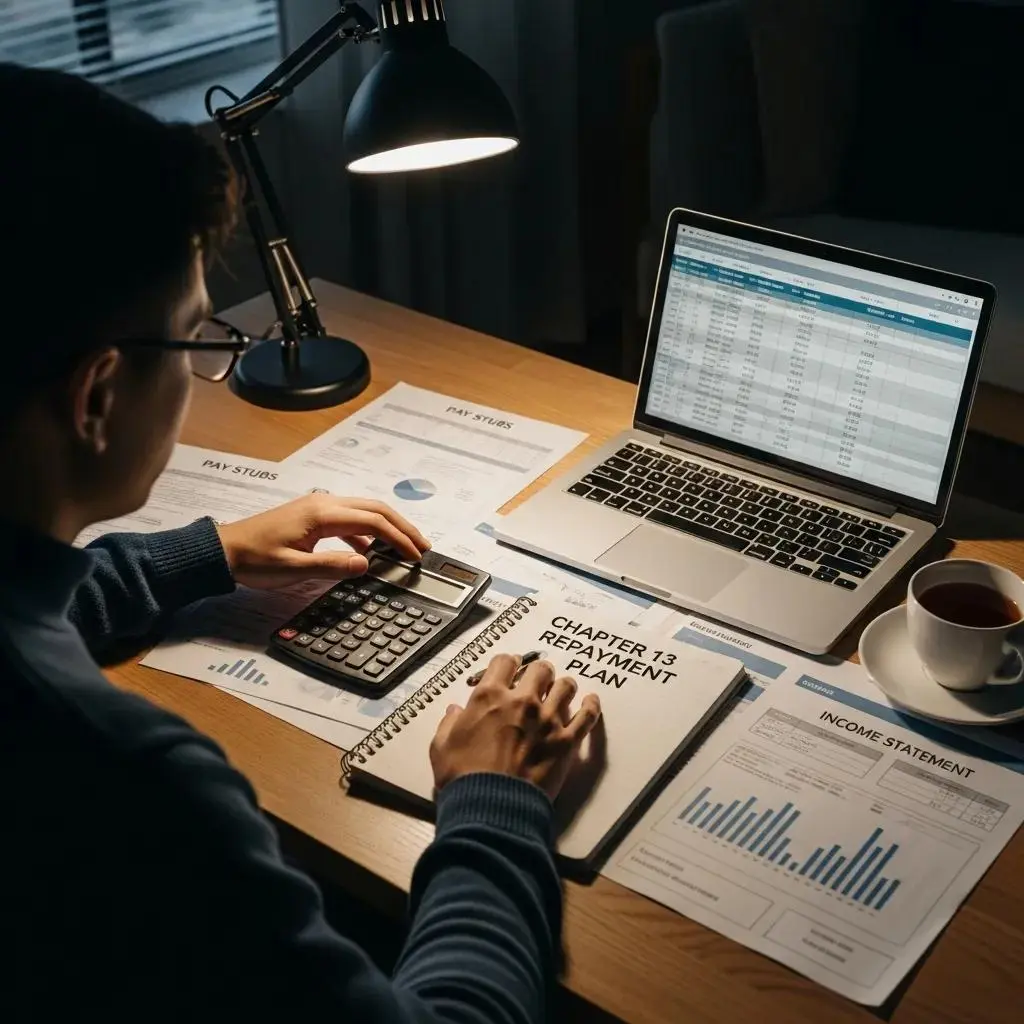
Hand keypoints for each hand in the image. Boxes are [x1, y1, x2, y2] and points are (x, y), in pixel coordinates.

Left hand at [216, 494, 429, 589]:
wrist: (224, 551)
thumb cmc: (254, 560)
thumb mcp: (294, 568)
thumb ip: (333, 565)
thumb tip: (367, 563)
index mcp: (322, 513)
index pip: (373, 522)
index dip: (398, 538)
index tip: (414, 555)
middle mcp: (323, 504)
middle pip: (375, 509)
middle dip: (402, 526)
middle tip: (422, 546)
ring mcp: (318, 508)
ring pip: (364, 511)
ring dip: (387, 527)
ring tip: (404, 547)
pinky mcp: (312, 516)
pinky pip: (349, 520)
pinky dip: (367, 533)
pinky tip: (369, 552)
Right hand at [430, 654, 601, 801]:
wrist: (490, 807)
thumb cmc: (462, 777)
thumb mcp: (441, 746)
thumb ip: (448, 723)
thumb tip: (454, 710)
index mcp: (489, 697)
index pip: (504, 662)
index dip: (508, 663)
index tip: (511, 668)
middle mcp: (521, 701)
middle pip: (541, 669)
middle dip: (539, 673)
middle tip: (538, 682)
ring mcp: (547, 719)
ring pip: (566, 686)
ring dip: (563, 687)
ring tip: (561, 692)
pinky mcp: (566, 741)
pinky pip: (587, 716)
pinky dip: (591, 706)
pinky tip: (591, 701)